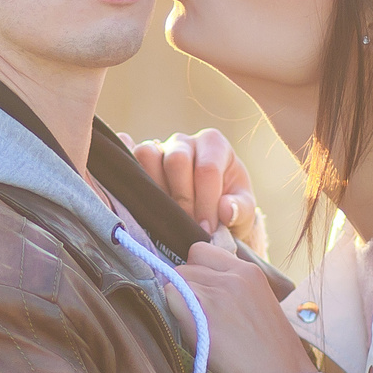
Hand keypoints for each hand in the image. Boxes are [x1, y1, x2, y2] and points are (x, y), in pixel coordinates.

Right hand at [120, 129, 266, 257]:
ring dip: (156, 190)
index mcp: (214, 145)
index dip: (206, 203)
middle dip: (182, 199)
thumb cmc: (228, 207)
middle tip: (188, 227)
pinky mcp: (137, 161)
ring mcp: (158, 148)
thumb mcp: (244, 211)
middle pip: (176, 160)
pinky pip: (128, 159)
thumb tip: (225, 210)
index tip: (206, 230)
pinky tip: (137, 199)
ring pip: (147, 156)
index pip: (206, 169)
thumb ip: (241, 210)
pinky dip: (129, 176)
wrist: (207, 211)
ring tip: (168, 217)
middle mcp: (184, 142)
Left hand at [167, 243, 315, 372]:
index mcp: (249, 271)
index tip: (200, 289)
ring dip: (179, 300)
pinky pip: (171, 296)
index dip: (196, 269)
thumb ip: (233, 287)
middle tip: (198, 311)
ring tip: (197, 323)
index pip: (203, 250)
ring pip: (176, 279)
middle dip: (186, 286)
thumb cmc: (270, 348)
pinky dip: (175, 310)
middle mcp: (232, 275)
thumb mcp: (259, 302)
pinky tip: (192, 329)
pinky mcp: (202, 311)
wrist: (280, 372)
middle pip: (186, 265)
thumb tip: (203, 285)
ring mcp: (217, 291)